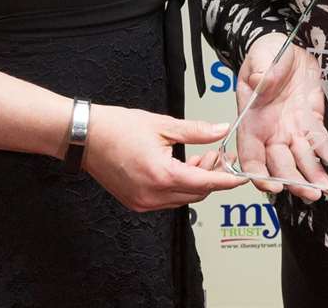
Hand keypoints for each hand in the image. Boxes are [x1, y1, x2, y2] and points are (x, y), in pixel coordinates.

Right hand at [82, 105, 246, 212]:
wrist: (85, 137)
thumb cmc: (117, 128)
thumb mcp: (162, 124)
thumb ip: (196, 131)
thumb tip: (220, 130)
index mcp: (162, 175)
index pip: (205, 182)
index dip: (226, 179)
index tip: (241, 176)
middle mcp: (153, 194)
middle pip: (197, 193)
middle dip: (212, 175)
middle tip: (219, 154)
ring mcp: (143, 202)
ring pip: (183, 198)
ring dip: (196, 181)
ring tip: (200, 157)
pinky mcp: (136, 203)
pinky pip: (167, 199)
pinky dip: (179, 186)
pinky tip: (181, 167)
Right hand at [233, 33, 327, 201]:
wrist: (287, 48)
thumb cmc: (266, 55)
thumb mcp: (260, 57)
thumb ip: (259, 70)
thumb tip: (260, 81)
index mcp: (251, 121)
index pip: (251, 155)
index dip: (258, 173)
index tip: (272, 185)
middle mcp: (271, 132)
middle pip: (279, 164)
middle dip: (293, 181)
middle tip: (309, 193)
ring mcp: (292, 128)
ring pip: (300, 158)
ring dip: (312, 175)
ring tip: (324, 187)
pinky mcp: (311, 121)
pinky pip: (317, 139)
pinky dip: (324, 149)